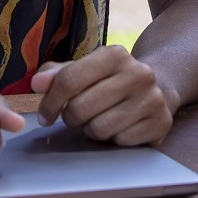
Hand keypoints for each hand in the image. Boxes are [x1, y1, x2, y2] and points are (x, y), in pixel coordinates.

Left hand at [31, 45, 174, 145]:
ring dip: (91, 129)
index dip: (50, 101)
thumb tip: (36, 83)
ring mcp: (152, 99)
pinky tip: (119, 126)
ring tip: (98, 118)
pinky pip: (120, 142)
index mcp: (115, 54)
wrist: (159, 87)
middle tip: (76, 115)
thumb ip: (57, 74)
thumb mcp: (85, 69)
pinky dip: (113, 139)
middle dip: (71, 117)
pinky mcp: (161, 124)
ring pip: (99, 129)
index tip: (44, 115)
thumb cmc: (110, 79)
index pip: (69, 79)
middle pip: (81, 108)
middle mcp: (138, 73)